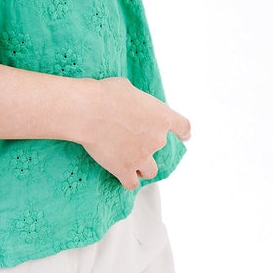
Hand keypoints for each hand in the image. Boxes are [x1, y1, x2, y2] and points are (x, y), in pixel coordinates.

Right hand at [73, 77, 191, 189]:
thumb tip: (132, 106)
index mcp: (161, 116)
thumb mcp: (129, 89)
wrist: (89, 111)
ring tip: (130, 159)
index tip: (183, 135)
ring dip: (142, 166)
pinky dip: (128, 180)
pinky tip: (122, 174)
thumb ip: (138, 102)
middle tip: (131, 137)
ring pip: (150, 171)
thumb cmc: (106, 95)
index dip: (183, 132)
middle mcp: (156, 139)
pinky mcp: (124, 169)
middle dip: (148, 145)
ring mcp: (142, 157)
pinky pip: (132, 183)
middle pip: (160, 149)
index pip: (183, 127)